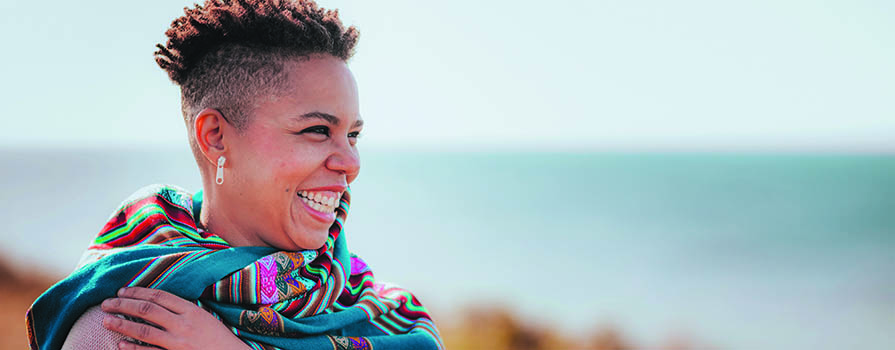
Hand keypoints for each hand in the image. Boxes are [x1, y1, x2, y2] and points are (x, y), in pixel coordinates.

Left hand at [101, 287, 249, 349]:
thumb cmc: (219, 339)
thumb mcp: (204, 318)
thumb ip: (183, 311)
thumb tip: (158, 303)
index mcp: (191, 311)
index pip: (159, 296)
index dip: (137, 292)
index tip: (121, 291)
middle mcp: (183, 324)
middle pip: (147, 310)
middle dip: (123, 305)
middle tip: (106, 303)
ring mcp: (178, 343)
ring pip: (143, 330)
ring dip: (121, 324)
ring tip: (105, 320)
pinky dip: (132, 348)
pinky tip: (119, 344)